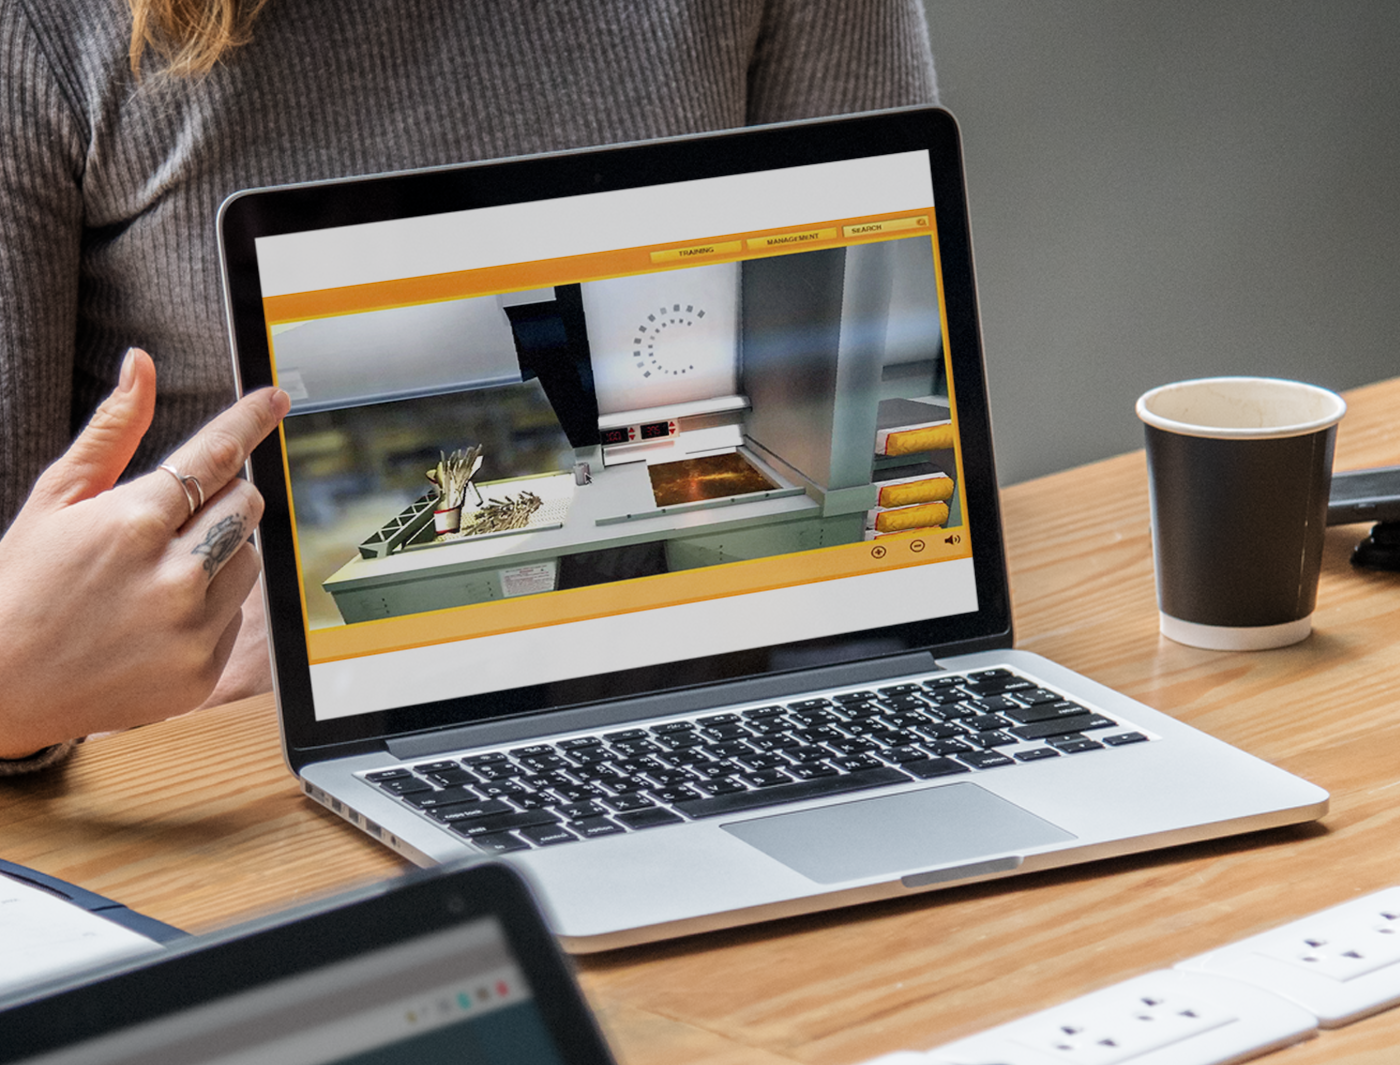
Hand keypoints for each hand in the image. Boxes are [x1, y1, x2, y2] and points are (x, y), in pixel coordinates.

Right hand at [0, 349, 289, 757]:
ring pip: (249, 558)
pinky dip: (210, 606)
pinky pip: (237, 614)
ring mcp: (192, 628)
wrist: (0, 687)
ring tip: (157, 572)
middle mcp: (173, 575)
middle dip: (221, 497)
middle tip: (176, 515)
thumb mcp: (55, 499)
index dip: (250, 420)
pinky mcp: (203, 671)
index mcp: (134, 522)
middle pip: (245, 504)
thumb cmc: (22, 584)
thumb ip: (111, 432)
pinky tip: (157, 617)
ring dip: (219, 553)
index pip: (216, 455)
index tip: (275, 398)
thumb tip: (141, 365)